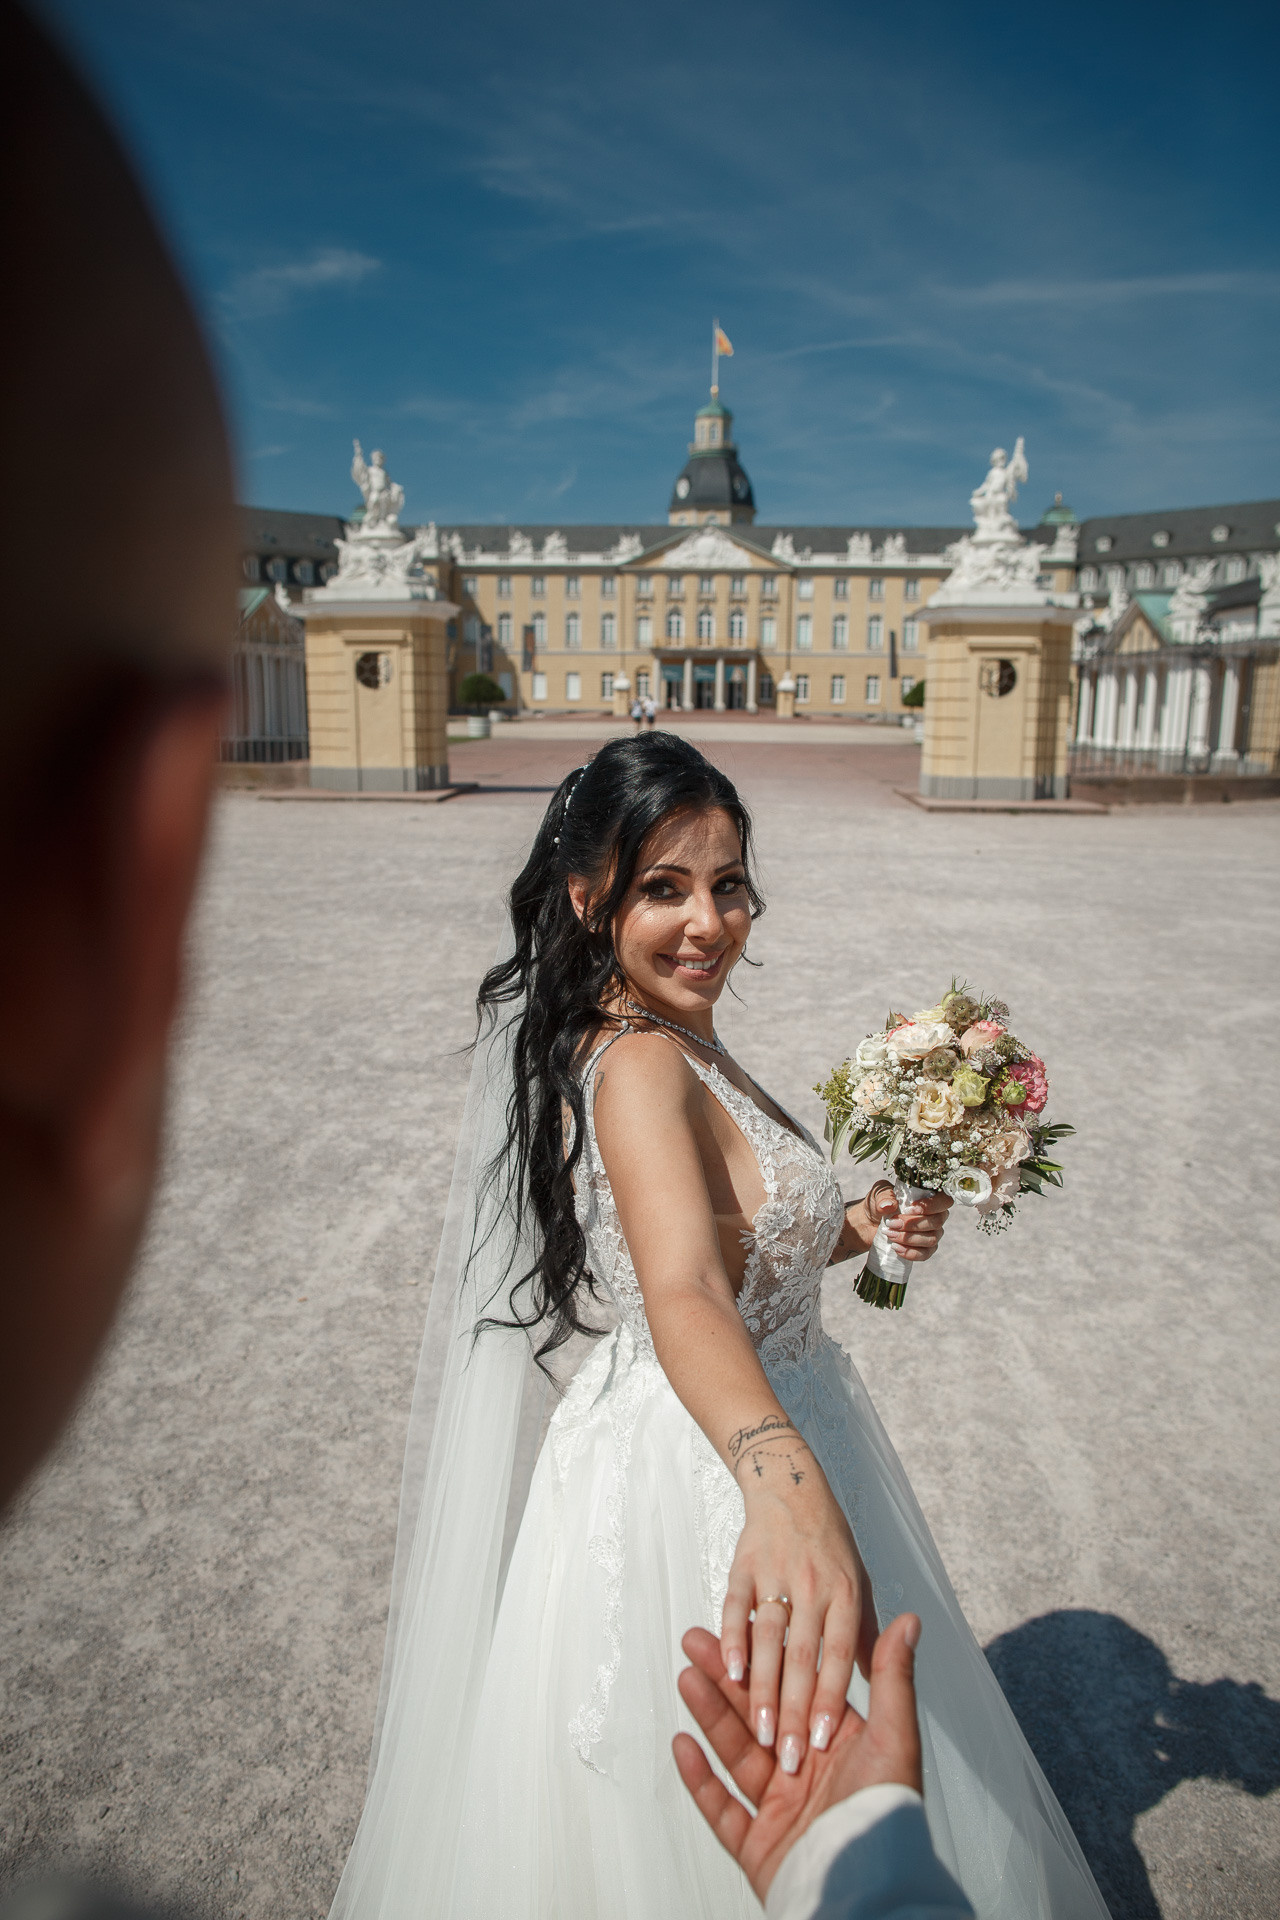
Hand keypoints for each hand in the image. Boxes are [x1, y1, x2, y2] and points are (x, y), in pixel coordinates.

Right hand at [673, 1613, 923, 1904]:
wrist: (869, 1889)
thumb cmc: (888, 1814)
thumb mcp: (894, 1737)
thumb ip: (891, 1677)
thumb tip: (909, 1622)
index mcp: (836, 1748)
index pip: (793, 1690)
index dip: (764, 1656)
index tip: (739, 1622)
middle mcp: (806, 1775)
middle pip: (757, 1716)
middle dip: (725, 1678)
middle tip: (696, 1643)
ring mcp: (780, 1811)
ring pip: (736, 1754)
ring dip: (710, 1714)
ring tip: (686, 1677)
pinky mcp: (758, 1847)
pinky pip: (721, 1808)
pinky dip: (699, 1778)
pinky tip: (681, 1743)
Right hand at [720, 1422, 876, 1773]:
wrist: (790, 1483)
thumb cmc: (829, 1543)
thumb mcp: (859, 1583)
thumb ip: (864, 1633)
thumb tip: (872, 1679)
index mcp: (846, 1593)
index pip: (838, 1655)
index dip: (829, 1697)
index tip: (821, 1740)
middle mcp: (814, 1584)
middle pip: (802, 1655)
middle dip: (792, 1707)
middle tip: (785, 1756)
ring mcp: (776, 1573)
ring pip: (769, 1637)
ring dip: (761, 1685)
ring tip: (756, 1727)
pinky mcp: (743, 1565)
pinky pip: (736, 1607)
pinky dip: (732, 1639)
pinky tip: (729, 1672)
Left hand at [876, 1187, 951, 1262]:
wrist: (869, 1223)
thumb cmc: (879, 1204)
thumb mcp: (878, 1193)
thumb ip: (884, 1196)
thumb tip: (889, 1206)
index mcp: (929, 1197)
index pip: (944, 1201)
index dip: (931, 1206)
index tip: (909, 1208)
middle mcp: (935, 1216)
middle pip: (937, 1222)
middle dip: (913, 1224)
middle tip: (892, 1223)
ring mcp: (932, 1234)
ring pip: (931, 1239)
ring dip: (909, 1238)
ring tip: (890, 1234)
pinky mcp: (924, 1249)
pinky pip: (925, 1254)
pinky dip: (910, 1252)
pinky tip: (896, 1248)